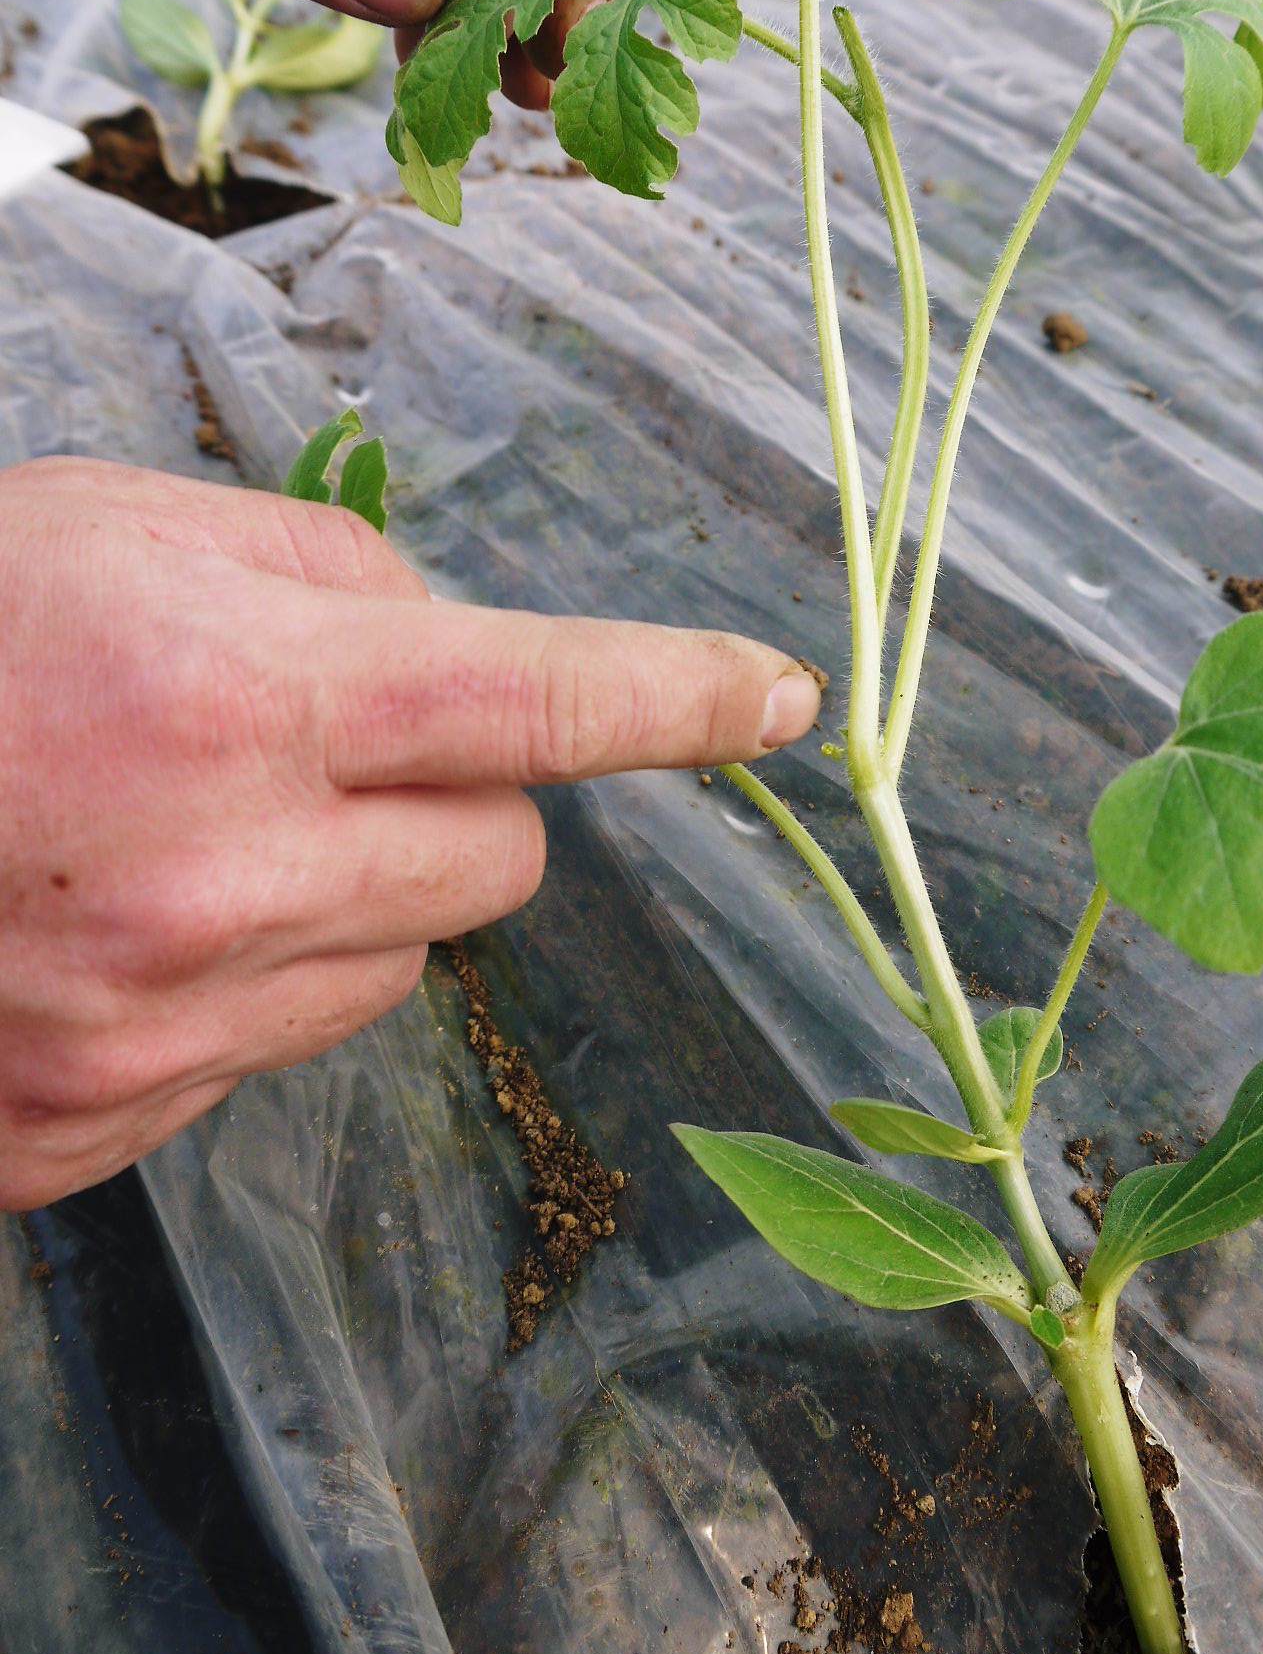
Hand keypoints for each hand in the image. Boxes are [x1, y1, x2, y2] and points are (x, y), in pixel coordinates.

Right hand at [0, 460, 821, 1208]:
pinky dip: (250, 984)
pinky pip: (272, 1051)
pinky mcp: (95, 1126)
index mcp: (234, 691)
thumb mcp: (113, 526)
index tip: (777, 703)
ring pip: (399, 965)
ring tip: (199, 835)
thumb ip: (318, 572)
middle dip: (469, 799)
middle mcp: (217, 876)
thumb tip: (448, 635)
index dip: (677, 697)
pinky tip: (125, 925)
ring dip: (357, 895)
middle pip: (501, 860)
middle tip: (347, 749)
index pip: (534, 695)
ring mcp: (154, 1027)